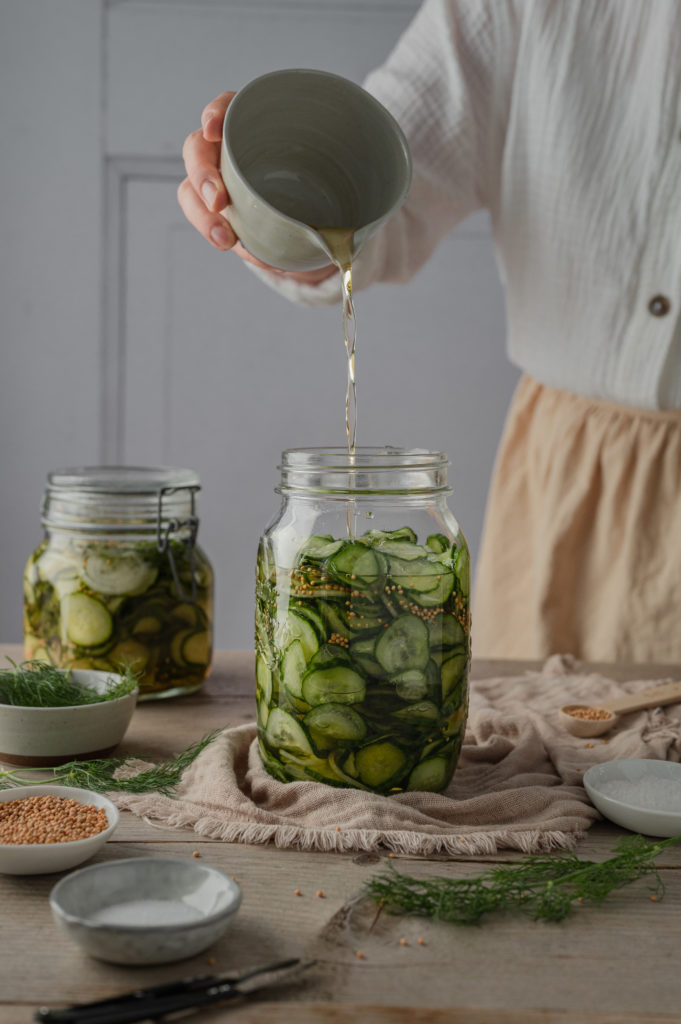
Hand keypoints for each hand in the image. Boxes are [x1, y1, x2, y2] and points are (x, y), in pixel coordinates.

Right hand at [178, 92, 336, 284]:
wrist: (326, 210)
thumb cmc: (332, 178)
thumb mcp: (346, 168)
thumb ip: (349, 173)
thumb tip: (360, 217)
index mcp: (256, 124)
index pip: (225, 107)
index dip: (215, 114)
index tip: (215, 129)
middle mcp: (230, 149)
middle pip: (198, 151)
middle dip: (203, 175)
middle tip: (219, 201)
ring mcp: (221, 181)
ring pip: (193, 191)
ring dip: (203, 216)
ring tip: (226, 240)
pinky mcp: (223, 211)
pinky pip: (207, 219)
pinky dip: (218, 233)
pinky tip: (237, 247)